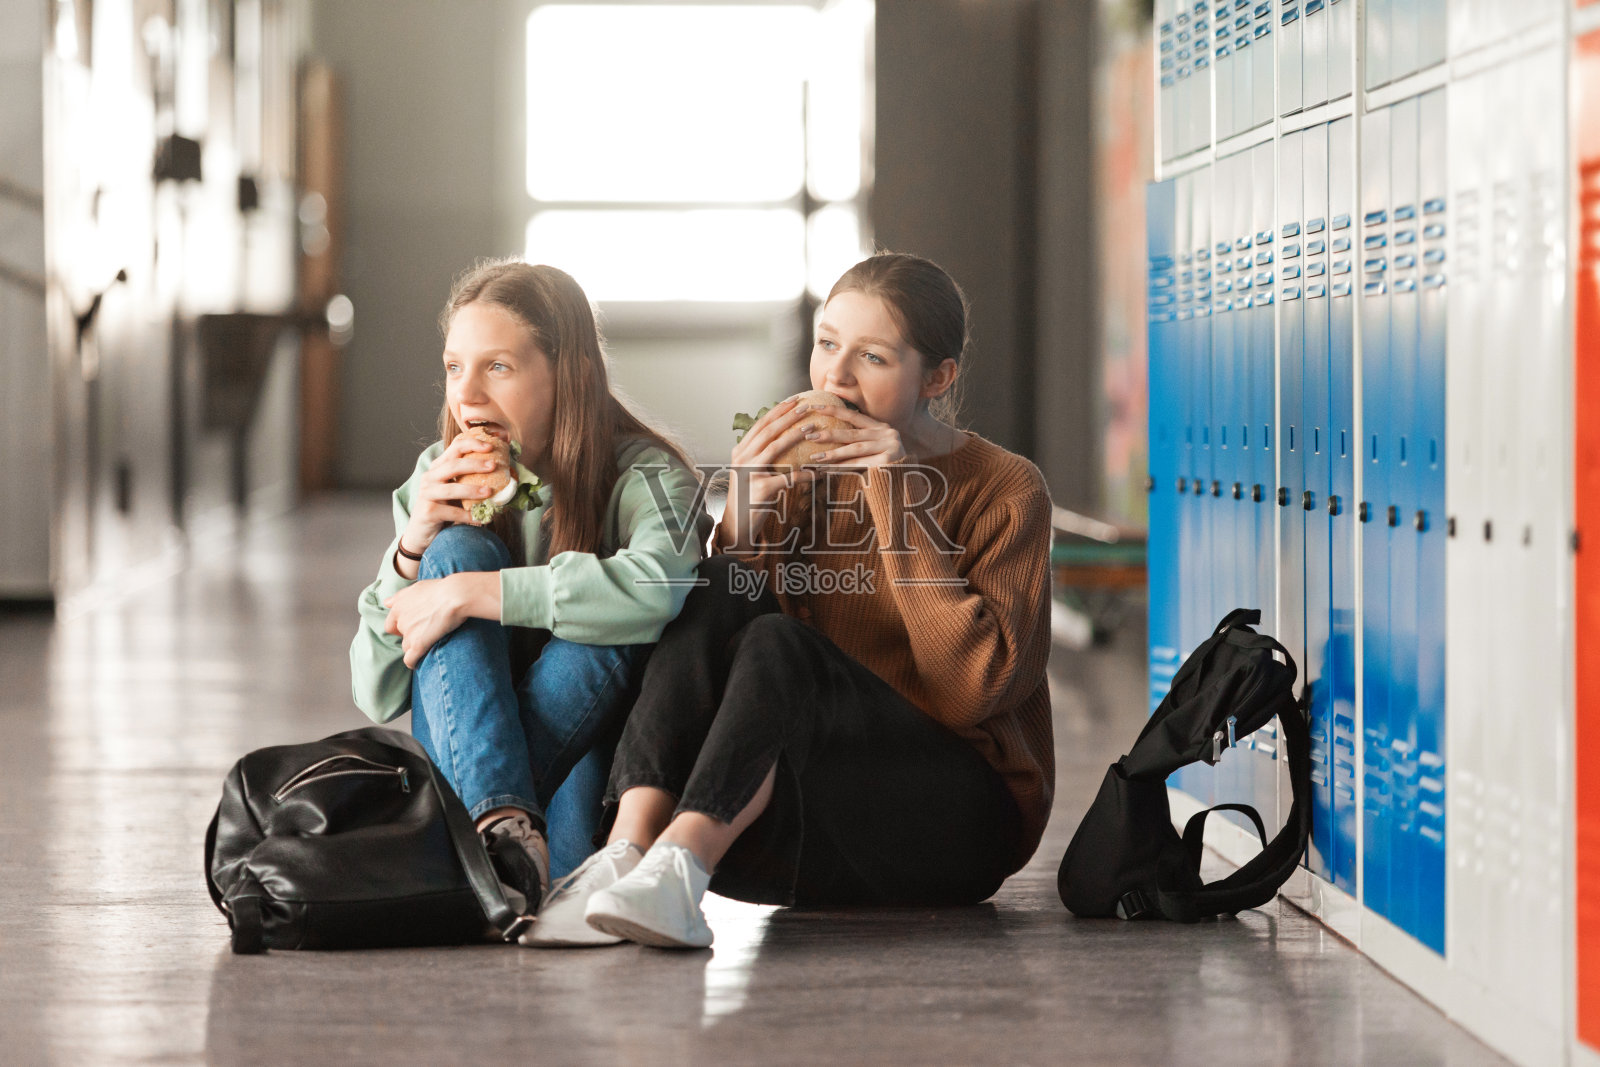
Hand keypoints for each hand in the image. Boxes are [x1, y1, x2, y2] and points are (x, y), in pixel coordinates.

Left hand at [383, 575, 469, 667]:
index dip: (400, 627)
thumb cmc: (439, 589)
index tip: (412, 627)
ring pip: (406, 647)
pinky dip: (413, 662)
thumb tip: (386, 602)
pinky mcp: (419, 645)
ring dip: (414, 647)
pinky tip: (418, 663)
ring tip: (428, 645)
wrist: (454, 595)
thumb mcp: (416, 587)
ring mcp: (409, 634)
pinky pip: (410, 660)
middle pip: (400, 636)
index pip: (391, 624)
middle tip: (424, 633)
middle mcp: (401, 621)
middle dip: (409, 636)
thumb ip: (399, 596)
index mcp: (398, 607)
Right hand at [401, 432, 503, 553]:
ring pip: (451, 489)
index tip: (490, 446)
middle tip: (494, 465)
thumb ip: (471, 479)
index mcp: (438, 467)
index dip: (472, 444)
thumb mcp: (456, 489)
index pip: (454, 448)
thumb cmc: (444, 507)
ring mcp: (427, 494)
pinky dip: (467, 515)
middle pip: (453, 465)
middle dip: (475, 464)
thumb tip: (505, 472)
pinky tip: (481, 519)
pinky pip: (451, 512)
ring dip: (472, 490)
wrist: (422, 531)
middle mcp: (430, 477)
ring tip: (489, 492)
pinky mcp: (428, 512)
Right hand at [721, 398, 816, 551]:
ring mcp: (749, 474)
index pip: (760, 425)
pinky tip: (820, 472)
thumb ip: (760, 455)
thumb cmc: (749, 497)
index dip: (777, 411)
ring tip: (812, 427)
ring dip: (795, 435)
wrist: (737, 525)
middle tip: (806, 406)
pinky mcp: (761, 489)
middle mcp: (742, 459)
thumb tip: (781, 437)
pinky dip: (806, 474)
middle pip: (767, 431)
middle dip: (787, 416)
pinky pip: (789, 478)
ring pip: (774, 448)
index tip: (794, 400)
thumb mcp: (749, 472)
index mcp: (740, 452)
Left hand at [795, 406, 905, 467]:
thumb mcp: (870, 451)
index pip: (853, 415)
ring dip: (833, 453)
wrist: (902, 488)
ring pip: (855, 448)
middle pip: (852, 432)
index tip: (813, 407)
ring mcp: (890, 446)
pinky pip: (860, 464)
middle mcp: (887, 433)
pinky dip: (842, 467)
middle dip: (828, 433)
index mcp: (881, 427)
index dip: (832, 410)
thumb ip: (855, 441)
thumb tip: (823, 433)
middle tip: (808, 434)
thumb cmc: (881, 469)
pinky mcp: (889, 460)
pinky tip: (827, 470)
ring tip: (815, 457)